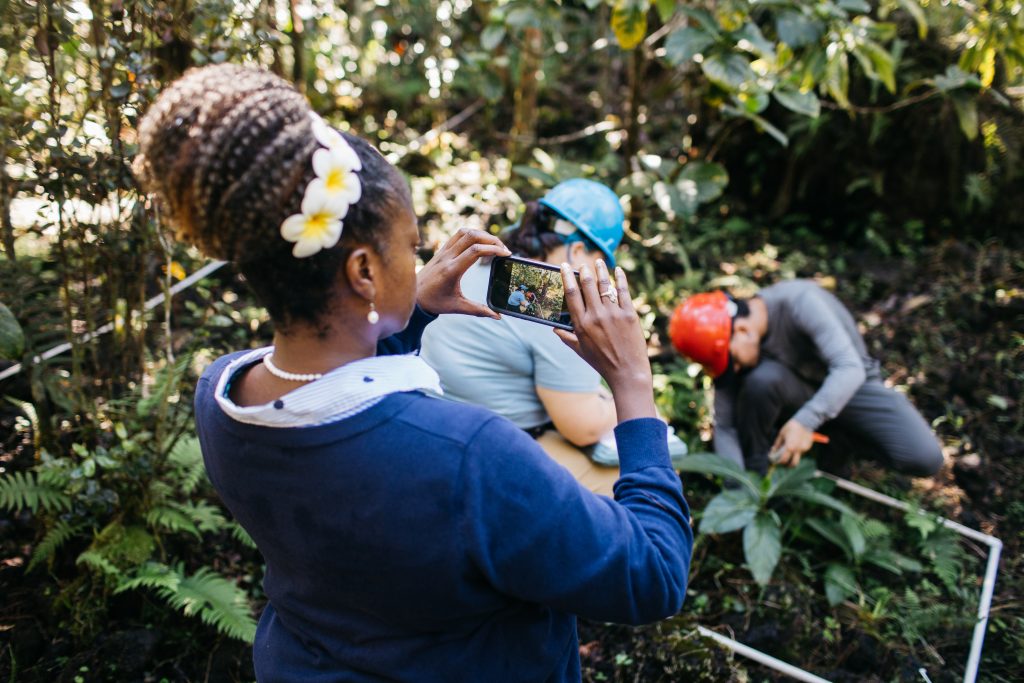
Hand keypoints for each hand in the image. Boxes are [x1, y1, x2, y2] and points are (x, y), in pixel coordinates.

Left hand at [416, 228, 509, 317]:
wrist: (413, 297)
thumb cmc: (435, 302)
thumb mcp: (457, 307)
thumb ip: (479, 310)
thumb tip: (497, 316)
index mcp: (452, 270)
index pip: (475, 251)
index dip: (494, 249)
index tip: (506, 254)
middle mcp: (447, 257)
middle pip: (472, 236)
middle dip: (492, 240)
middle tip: (504, 249)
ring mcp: (443, 251)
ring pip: (465, 232)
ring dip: (482, 234)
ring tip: (494, 245)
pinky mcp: (442, 250)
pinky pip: (458, 235)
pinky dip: (472, 234)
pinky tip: (480, 243)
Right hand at [554, 260, 655, 422]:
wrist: (627, 372)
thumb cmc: (602, 362)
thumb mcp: (580, 351)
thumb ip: (566, 337)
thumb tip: (553, 328)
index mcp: (581, 324)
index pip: (571, 294)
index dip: (567, 277)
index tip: (564, 266)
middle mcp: (596, 316)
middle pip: (587, 285)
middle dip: (584, 271)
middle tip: (582, 264)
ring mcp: (613, 314)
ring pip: (604, 285)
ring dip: (600, 270)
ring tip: (598, 262)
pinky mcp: (629, 314)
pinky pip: (623, 291)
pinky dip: (620, 278)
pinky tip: (617, 270)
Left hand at [770, 419, 814, 466]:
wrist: (805, 421)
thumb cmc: (791, 427)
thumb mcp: (781, 434)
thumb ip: (777, 444)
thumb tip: (773, 451)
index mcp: (790, 447)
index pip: (783, 460)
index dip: (778, 462)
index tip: (776, 461)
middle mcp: (798, 450)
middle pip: (793, 464)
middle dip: (788, 465)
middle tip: (784, 462)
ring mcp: (804, 449)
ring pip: (798, 457)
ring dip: (793, 457)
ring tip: (789, 451)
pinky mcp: (808, 447)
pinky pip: (802, 452)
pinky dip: (797, 451)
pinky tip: (796, 444)